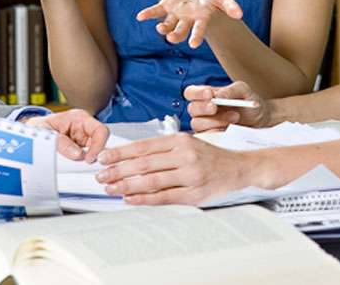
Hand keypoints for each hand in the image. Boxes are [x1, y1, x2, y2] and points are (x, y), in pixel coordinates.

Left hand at [25, 109, 109, 163]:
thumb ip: (60, 142)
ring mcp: (82, 142)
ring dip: (86, 163)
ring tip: (74, 169)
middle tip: (84, 168)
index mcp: (80, 118)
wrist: (31, 134)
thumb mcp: (46, 131)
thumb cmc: (39, 127)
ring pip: (94, 155)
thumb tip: (77, 155)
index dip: (99, 145)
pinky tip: (71, 170)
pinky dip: (79, 167)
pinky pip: (84, 161)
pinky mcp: (79, 153)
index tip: (89, 159)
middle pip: (100, 144)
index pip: (100, 130)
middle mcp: (84, 130)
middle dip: (95, 157)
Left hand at [95, 133, 249, 204]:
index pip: (143, 146)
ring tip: (111, 188)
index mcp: (180, 140)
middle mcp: (184, 155)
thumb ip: (163, 150)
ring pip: (151, 180)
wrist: (239, 167)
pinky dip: (144, 198)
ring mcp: (190, 175)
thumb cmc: (209, 156)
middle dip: (118, 170)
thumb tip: (131, 158)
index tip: (104, 157)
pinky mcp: (194, 194)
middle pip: (144, 163)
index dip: (121, 152)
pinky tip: (130, 199)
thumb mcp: (187, 143)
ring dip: (127, 185)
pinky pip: (164, 197)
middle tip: (101, 175)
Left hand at [136, 0, 242, 47]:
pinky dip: (148, 13)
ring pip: (168, 24)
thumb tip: (239, 14)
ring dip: (163, 28)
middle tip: (171, 38)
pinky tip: (140, 16)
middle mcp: (188, 21)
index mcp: (202, 20)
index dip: (197, 36)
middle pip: (181, 31)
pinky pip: (156, 11)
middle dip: (176, 35)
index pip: (199, 30)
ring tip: (159, 29)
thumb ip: (231, 6)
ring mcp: (177, 14)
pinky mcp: (167, 6)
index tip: (194, 45)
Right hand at [185, 82, 272, 132]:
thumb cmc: (250, 103)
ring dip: (215, 120)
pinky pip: (206, 137)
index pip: (191, 92)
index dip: (196, 93)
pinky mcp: (212, 137)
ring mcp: (206, 125)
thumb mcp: (244, 91)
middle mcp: (203, 110)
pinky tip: (230, 128)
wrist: (262, 120)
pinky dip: (218, 132)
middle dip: (203, 108)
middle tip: (216, 107)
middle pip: (191, 109)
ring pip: (197, 124)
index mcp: (207, 95)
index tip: (209, 94)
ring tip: (235, 116)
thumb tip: (218, 95)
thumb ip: (231, 90)